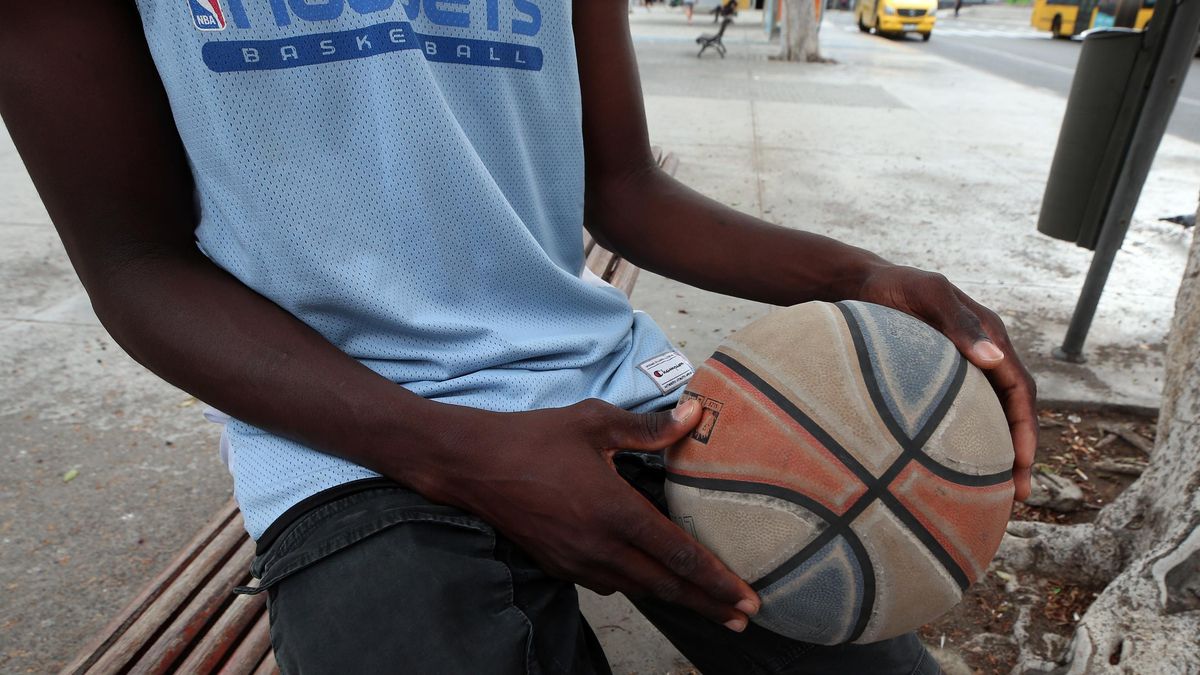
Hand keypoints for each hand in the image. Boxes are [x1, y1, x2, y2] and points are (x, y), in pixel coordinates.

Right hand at [407, 398, 761, 630]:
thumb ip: (648, 427)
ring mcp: (577, 562)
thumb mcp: (594, 421)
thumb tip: (695, 415)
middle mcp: (600, 547)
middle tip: (744, 619)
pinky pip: (608, 582)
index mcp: (616, 512)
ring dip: (675, 598)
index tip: (749, 600)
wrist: (471, 465)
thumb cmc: (534, 437)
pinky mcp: (558, 565)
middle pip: (666, 585)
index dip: (718, 581)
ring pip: (638, 588)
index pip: (679, 556)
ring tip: (708, 605)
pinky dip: (637, 585)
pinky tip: (649, 580)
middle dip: (708, 604)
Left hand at [856, 264, 1036, 500]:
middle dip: (1020, 451)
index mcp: (989, 334)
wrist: (860, 284)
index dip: (1025, 426)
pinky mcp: (938, 378)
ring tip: (995, 494)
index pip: (1019, 387)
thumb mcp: (928, 296)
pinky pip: (961, 414)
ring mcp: (962, 367)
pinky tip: (957, 470)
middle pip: (1012, 409)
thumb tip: (995, 359)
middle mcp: (982, 354)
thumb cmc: (893, 286)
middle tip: (1018, 494)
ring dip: (997, 452)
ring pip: (990, 416)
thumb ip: (958, 324)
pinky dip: (968, 441)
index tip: (1023, 463)